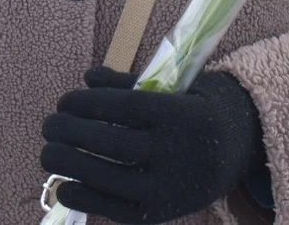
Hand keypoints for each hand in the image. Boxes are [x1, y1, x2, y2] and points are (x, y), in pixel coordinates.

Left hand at [41, 68, 263, 223]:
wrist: (240, 151)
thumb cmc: (200, 109)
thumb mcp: (179, 86)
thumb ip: (131, 84)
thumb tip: (87, 78)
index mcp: (182, 117)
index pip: (126, 108)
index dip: (89, 104)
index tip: (65, 101)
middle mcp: (176, 154)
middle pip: (112, 143)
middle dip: (71, 133)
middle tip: (49, 125)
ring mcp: (167, 188)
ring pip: (109, 178)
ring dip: (70, 165)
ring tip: (48, 152)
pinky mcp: (159, 214)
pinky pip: (115, 209)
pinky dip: (85, 199)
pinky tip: (64, 185)